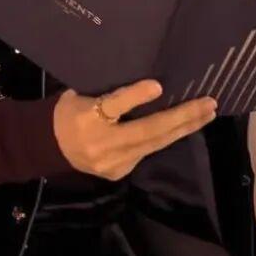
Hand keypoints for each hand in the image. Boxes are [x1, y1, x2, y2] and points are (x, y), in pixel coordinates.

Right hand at [53, 78, 217, 180]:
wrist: (46, 146)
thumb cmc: (67, 110)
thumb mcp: (80, 92)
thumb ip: (110, 91)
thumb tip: (150, 83)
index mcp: (85, 117)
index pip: (114, 106)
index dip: (136, 96)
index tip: (159, 85)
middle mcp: (100, 144)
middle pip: (147, 130)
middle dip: (182, 117)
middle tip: (209, 103)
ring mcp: (111, 163)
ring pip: (154, 145)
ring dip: (183, 128)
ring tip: (207, 114)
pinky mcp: (117, 173)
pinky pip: (147, 152)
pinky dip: (166, 138)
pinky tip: (185, 127)